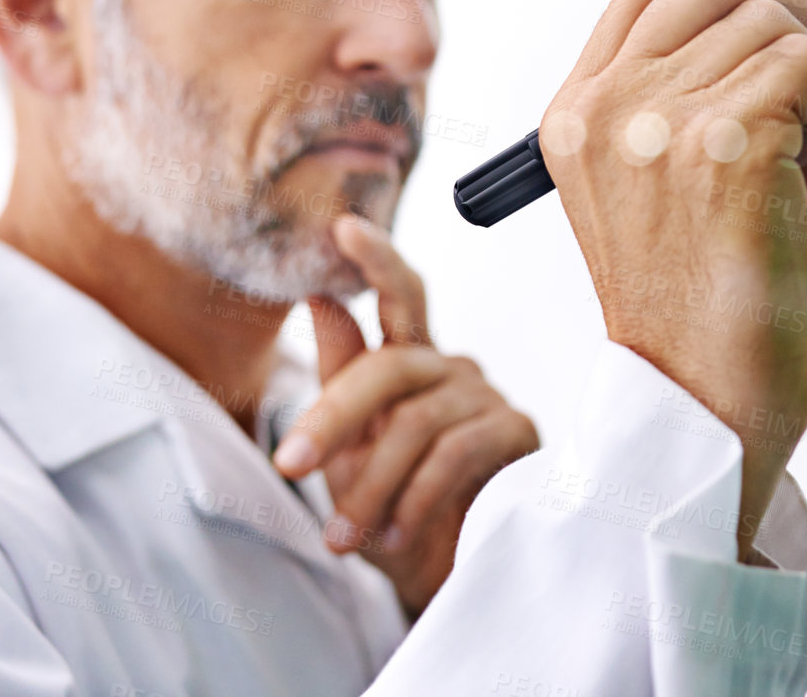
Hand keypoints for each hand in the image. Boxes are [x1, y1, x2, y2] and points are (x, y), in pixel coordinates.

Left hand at [272, 217, 540, 617]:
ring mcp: (487, 397)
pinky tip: (397, 532)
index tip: (344, 227)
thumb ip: (341, 380)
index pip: (398, 297)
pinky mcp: (516, 432)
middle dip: (332, 417)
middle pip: (388, 368)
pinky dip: (415, 499)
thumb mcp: (351, 454)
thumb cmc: (395, 513)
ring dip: (372, 486)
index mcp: (410, 364)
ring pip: (415, 422)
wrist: (446, 579)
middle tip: (291, 464)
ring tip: (347, 536)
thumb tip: (320, 299)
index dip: (376, 259)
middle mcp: (450, 369)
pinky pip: (454, 453)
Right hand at [539, 0, 806, 559]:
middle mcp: (603, 111)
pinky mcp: (725, 147)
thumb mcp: (657, 191)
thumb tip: (775, 16)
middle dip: (802, 8)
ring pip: (778, 26)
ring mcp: (657, 125)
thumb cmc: (695, 314)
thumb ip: (683, 105)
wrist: (699, 414)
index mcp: (575, 117)